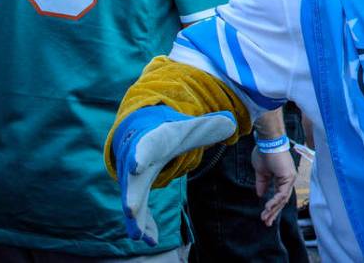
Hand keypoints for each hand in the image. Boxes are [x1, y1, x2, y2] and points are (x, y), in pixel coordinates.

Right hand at [113, 105, 236, 245]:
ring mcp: (133, 178)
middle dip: (132, 195)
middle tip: (131, 210)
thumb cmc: (168, 133)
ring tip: (140, 236)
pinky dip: (143, 224)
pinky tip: (150, 239)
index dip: (141, 155)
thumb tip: (232, 123)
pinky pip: (138, 210)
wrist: (143, 133)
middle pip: (133, 179)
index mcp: (153, 141)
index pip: (147, 146)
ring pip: (132, 200)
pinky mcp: (134, 192)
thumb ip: (209, 126)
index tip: (137, 165)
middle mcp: (137, 161)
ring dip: (136, 218)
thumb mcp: (188, 127)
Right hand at [252, 147, 296, 226]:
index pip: (279, 196)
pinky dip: (275, 201)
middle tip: (266, 222)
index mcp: (282, 178)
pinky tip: (268, 207)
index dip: (272, 207)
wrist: (267, 142)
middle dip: (273, 212)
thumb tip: (260, 195)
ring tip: (265, 217)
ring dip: (273, 209)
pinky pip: (282, 193)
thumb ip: (262, 184)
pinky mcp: (288, 177)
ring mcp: (290, 178)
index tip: (265, 215)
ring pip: (283, 199)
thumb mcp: (261, 172)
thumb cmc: (264, 153)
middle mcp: (288, 179)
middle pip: (282, 200)